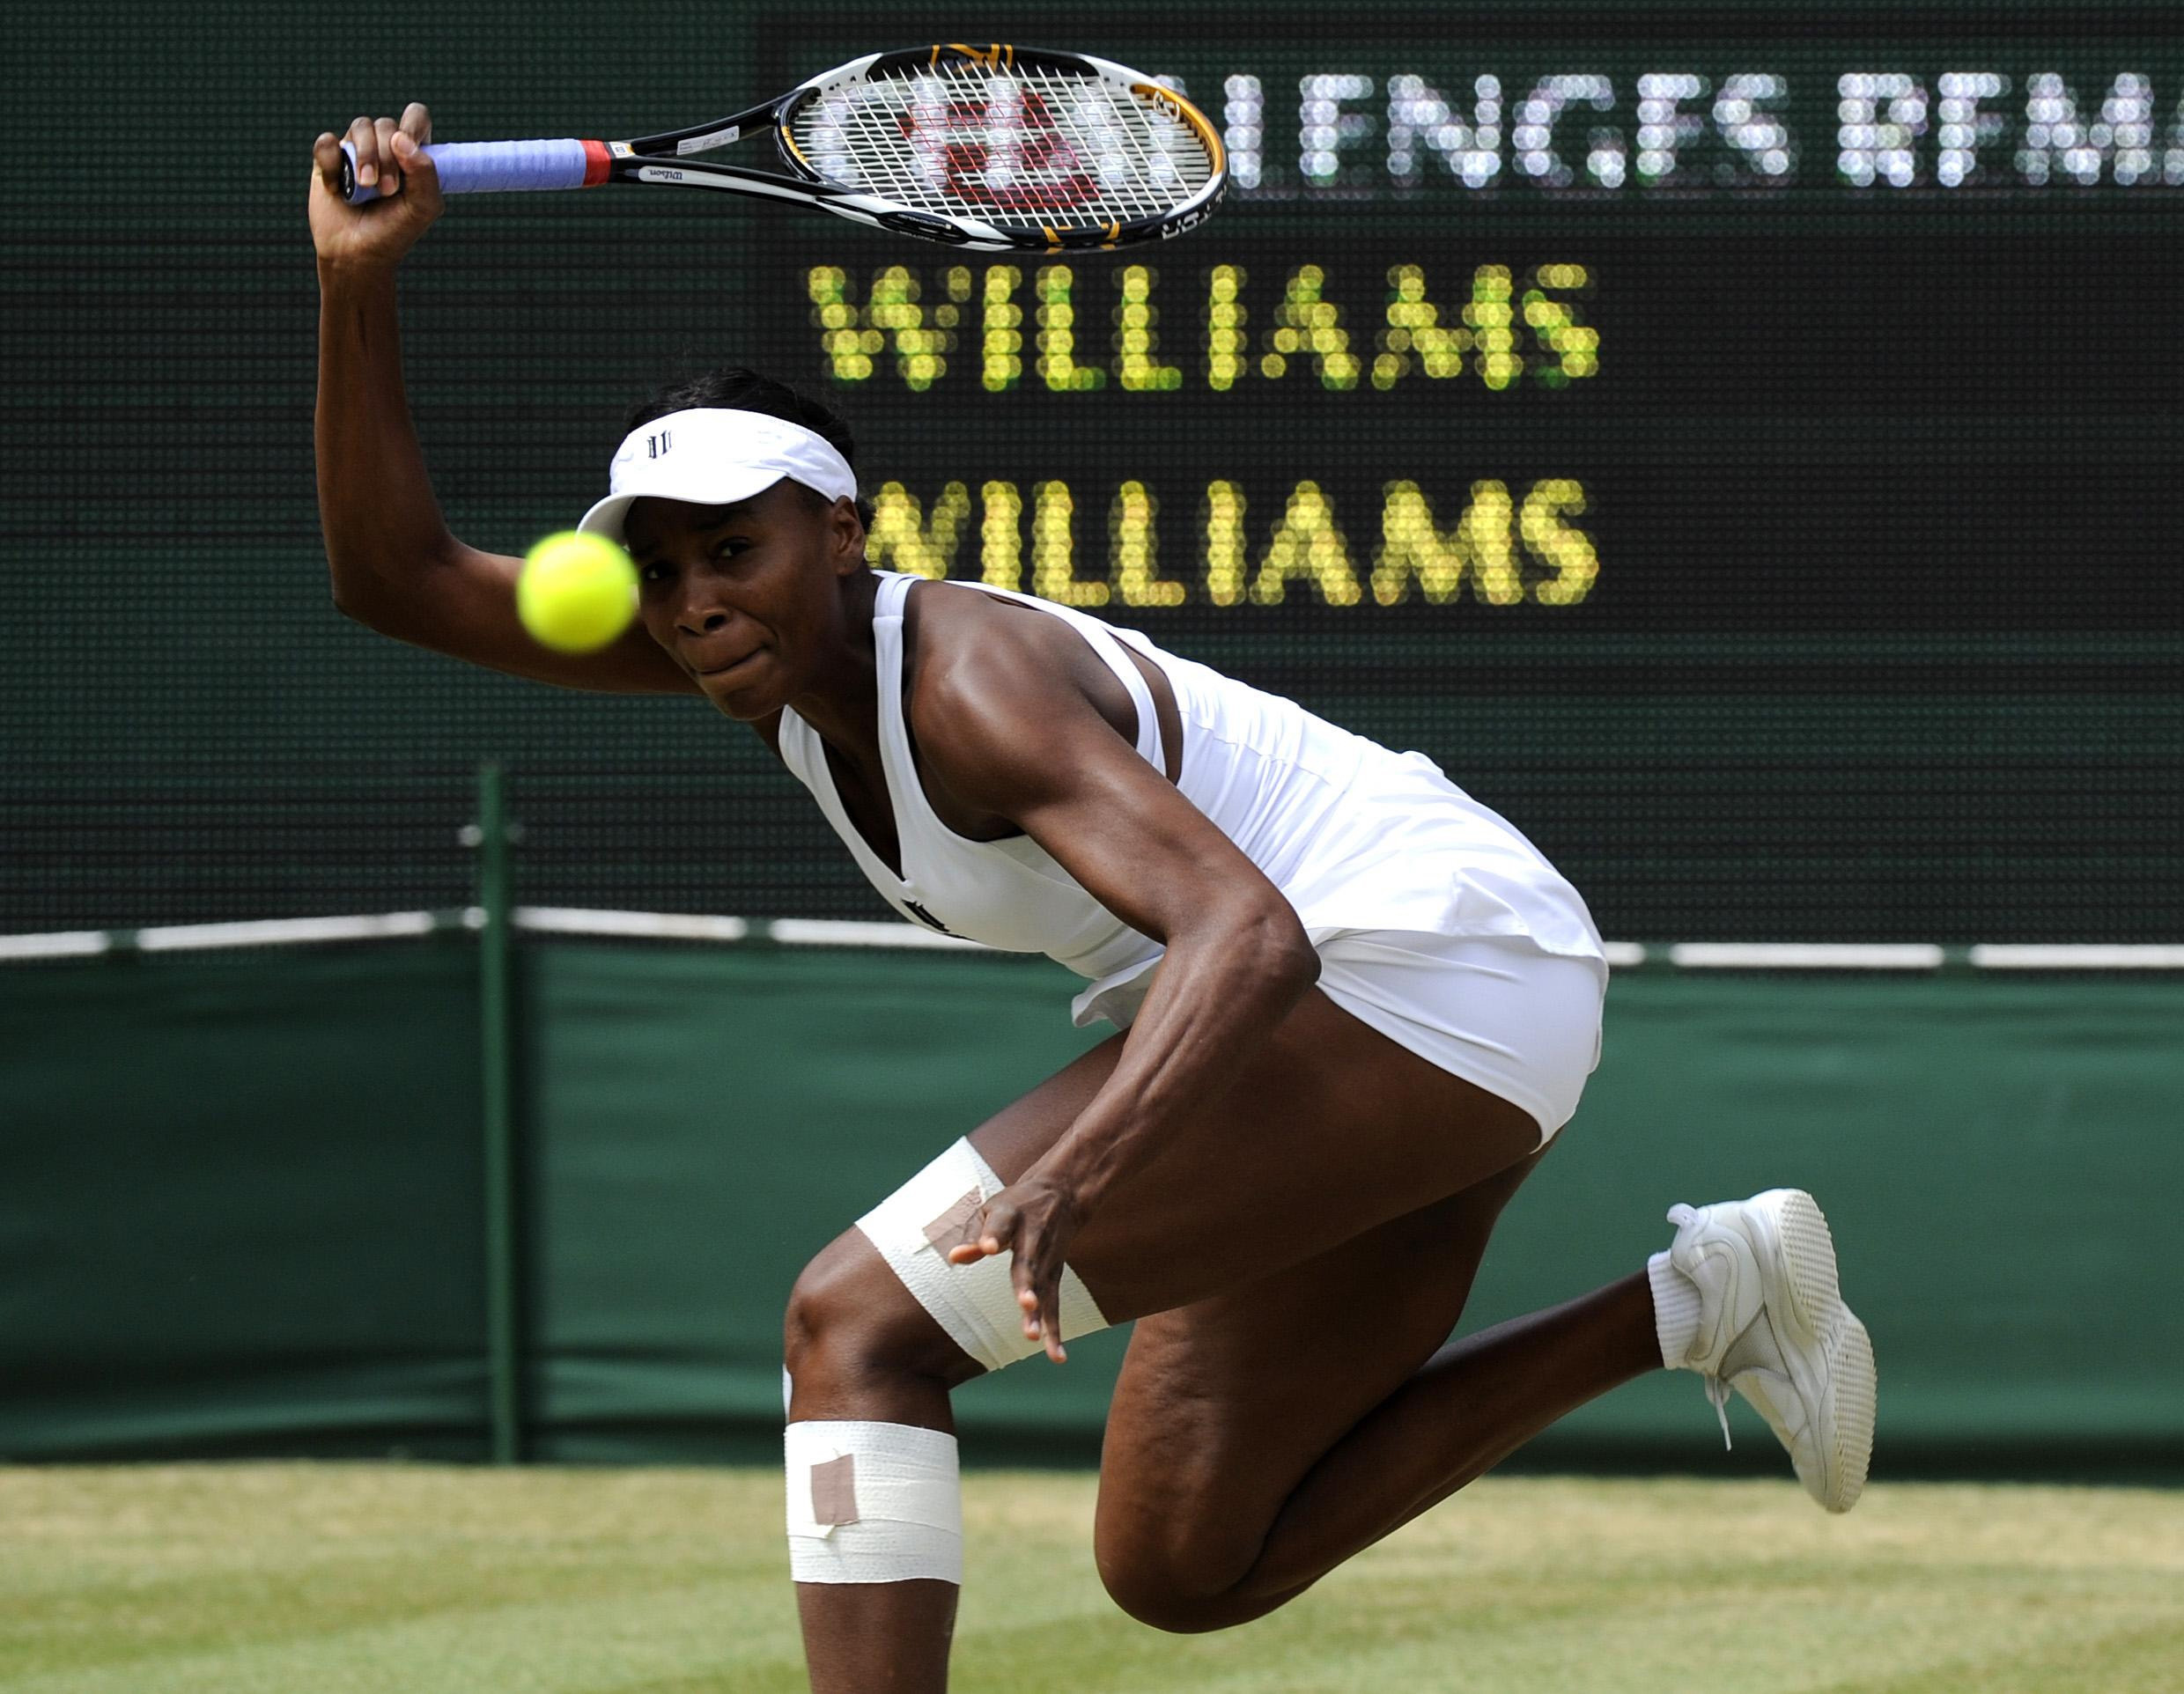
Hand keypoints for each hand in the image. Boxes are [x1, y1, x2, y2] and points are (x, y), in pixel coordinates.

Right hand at [309, 103, 441, 274]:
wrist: (358, 253)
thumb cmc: (394, 231)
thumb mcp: (423, 208)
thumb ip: (425, 173)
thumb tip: (400, 139)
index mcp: (412, 154)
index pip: (416, 117)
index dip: (413, 125)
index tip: (409, 148)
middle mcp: (384, 147)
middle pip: (386, 125)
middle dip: (387, 157)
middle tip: (387, 190)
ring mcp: (355, 151)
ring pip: (359, 127)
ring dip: (365, 157)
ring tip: (365, 188)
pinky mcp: (329, 159)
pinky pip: (326, 142)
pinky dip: (332, 164)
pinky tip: (338, 189)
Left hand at [946, 1172, 1085, 1363]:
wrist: (1063, 1194)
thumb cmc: (1016, 1205)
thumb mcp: (991, 1209)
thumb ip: (973, 1233)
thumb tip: (954, 1258)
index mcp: (1011, 1216)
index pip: (1001, 1226)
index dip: (994, 1236)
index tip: (988, 1247)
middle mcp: (1033, 1239)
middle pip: (1028, 1264)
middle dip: (1027, 1284)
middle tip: (1026, 1303)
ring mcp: (1047, 1260)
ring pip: (1043, 1289)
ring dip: (1038, 1313)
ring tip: (1031, 1336)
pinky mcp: (1054, 1276)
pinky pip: (1054, 1306)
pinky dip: (1055, 1331)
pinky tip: (1056, 1356)